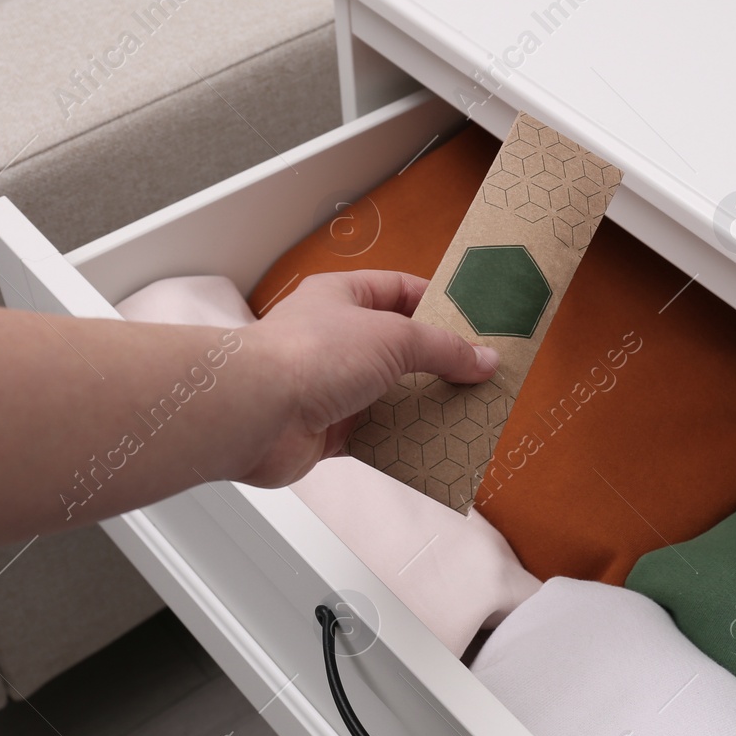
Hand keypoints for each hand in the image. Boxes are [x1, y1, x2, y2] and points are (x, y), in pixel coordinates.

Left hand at [235, 269, 498, 487]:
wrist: (253, 414)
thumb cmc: (305, 357)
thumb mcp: (393, 338)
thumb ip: (442, 349)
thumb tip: (481, 358)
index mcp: (342, 297)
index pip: (401, 291)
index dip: (440, 305)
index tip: (476, 323)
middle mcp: (334, 338)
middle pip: (399, 348)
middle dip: (437, 363)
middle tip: (478, 374)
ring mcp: (329, 385)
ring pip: (389, 394)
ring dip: (422, 405)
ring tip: (463, 412)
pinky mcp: (326, 429)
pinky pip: (375, 435)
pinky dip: (401, 441)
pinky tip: (429, 444)